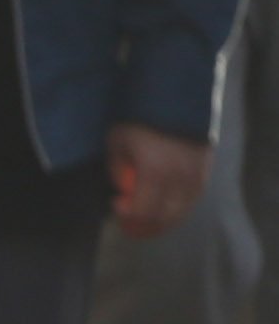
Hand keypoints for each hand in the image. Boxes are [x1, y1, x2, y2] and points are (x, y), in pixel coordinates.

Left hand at [113, 124, 211, 239]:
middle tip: (129, 226)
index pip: (143, 210)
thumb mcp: (118, 141)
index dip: (128, 215)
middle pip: (164, 216)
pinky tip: (163, 210)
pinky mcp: (206, 171)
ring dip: (162, 222)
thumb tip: (123, 189)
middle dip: (144, 225)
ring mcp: (197, 176)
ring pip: (181, 212)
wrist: (178, 97)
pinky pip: (192, 200)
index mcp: (156, 172)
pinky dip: (177, 209)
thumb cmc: (140, 118)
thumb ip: (118, 168)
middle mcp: (180, 178)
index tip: (116, 205)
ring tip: (145, 224)